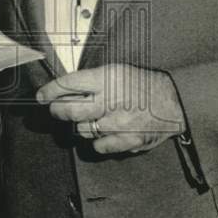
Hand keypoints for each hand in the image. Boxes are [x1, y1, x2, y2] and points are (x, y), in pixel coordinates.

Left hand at [36, 63, 186, 154]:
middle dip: (58, 111)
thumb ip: (92, 80)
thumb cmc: (144, 85)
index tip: (41, 96)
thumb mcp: (118, 71)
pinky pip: (98, 146)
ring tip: (91, 119)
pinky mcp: (128, 141)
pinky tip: (104, 132)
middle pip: (70, 111)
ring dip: (81, 125)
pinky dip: (97, 141)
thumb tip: (63, 90)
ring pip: (83, 130)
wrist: (176, 101)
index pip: (69, 84)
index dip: (50, 91)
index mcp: (108, 78)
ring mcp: (119, 123)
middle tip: (56, 110)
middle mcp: (112, 101)